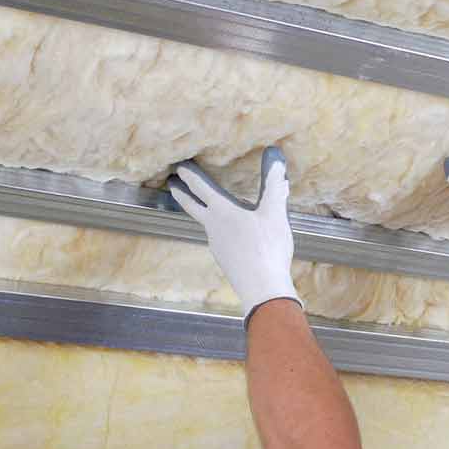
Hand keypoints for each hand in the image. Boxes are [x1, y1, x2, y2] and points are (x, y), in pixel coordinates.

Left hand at [169, 147, 301, 324]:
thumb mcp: (274, 213)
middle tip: (172, 186)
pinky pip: (221, 239)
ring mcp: (217, 246)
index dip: (189, 176)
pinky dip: (223, 230)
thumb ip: (274, 185)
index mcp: (222, 212)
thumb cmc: (267, 248)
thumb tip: (276, 160)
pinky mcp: (225, 260)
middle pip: (192, 207)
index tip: (179, 168)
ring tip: (210, 208)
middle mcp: (214, 228)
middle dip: (182, 195)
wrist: (262, 288)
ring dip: (205, 213)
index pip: (201, 188)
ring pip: (208, 224)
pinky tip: (235, 234)